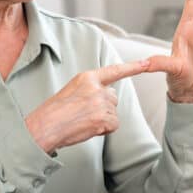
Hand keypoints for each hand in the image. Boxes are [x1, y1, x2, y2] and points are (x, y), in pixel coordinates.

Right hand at [25, 61, 150, 152]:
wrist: (45, 127)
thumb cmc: (54, 112)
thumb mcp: (72, 91)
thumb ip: (90, 89)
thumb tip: (106, 96)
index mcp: (87, 77)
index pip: (114, 71)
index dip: (133, 67)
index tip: (147, 62)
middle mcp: (97, 88)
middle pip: (113, 98)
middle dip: (103, 107)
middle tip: (82, 114)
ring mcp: (101, 102)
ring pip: (113, 113)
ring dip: (102, 119)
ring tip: (82, 121)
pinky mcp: (104, 118)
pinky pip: (114, 125)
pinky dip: (104, 130)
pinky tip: (88, 128)